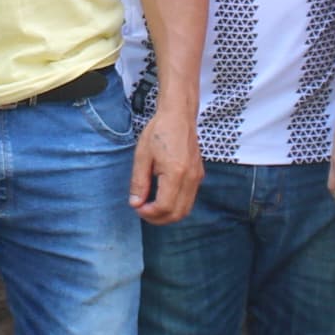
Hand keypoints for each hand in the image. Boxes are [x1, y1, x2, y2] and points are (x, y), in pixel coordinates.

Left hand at [131, 110, 202, 226]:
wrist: (179, 115)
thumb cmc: (159, 131)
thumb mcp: (142, 156)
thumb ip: (139, 182)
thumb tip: (135, 203)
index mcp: (175, 172)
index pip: (164, 206)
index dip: (149, 213)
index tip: (137, 208)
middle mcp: (190, 178)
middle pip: (178, 213)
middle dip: (158, 219)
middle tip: (142, 212)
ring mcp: (197, 177)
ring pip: (185, 209)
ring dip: (168, 214)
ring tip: (150, 207)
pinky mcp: (198, 175)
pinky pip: (189, 199)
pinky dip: (176, 205)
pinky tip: (161, 197)